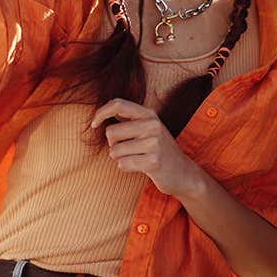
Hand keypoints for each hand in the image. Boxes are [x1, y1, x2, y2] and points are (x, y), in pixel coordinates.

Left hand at [91, 98, 205, 198]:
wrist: (182, 172)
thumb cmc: (159, 149)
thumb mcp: (148, 127)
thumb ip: (129, 118)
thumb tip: (104, 111)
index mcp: (149, 114)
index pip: (117, 104)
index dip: (101, 113)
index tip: (93, 125)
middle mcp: (152, 125)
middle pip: (110, 132)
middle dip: (113, 144)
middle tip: (128, 149)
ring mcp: (154, 143)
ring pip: (114, 151)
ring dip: (120, 158)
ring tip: (136, 158)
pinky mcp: (153, 161)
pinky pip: (122, 164)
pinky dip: (126, 167)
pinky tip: (140, 166)